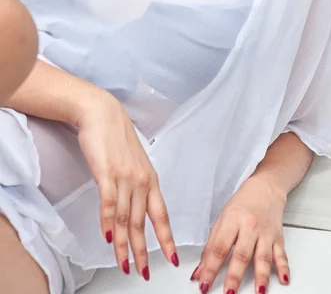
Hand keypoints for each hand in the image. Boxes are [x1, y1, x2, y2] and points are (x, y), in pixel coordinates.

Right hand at [77, 95, 177, 278]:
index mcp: (150, 178)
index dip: (166, 238)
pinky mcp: (107, 173)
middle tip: (143, 272)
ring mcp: (125, 177)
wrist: (102, 113)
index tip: (172, 257)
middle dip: (144, 251)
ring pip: (125, 218)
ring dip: (124, 245)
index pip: (161, 214)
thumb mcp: (133, 162)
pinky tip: (108, 239)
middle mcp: (141, 180)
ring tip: (124, 264)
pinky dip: (108, 223)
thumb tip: (135, 206)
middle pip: (142, 222)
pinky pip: (109, 203)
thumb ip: (136, 184)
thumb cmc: (116, 137)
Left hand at [190, 174, 289, 293]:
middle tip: (228, 293)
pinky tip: (283, 279)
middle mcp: (249, 226)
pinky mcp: (278, 237)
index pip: (219, 247)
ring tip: (258, 292)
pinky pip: (281, 254)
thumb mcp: (222, 219)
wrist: (266, 187)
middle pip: (241, 254)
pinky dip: (283, 268)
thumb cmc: (242, 203)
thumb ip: (212, 246)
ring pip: (263, 257)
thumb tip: (200, 271)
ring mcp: (265, 233)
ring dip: (260, 276)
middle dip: (234, 275)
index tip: (203, 283)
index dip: (210, 267)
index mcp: (232, 220)